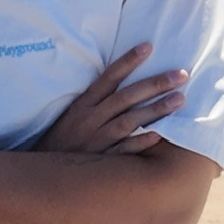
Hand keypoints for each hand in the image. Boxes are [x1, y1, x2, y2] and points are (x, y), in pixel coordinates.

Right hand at [38, 46, 187, 156]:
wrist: (41, 176)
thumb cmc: (61, 143)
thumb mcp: (72, 117)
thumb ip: (95, 102)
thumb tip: (122, 83)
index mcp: (82, 106)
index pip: (108, 78)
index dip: (128, 61)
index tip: (149, 46)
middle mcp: (89, 120)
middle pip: (125, 97)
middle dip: (154, 84)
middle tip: (181, 75)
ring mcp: (95, 141)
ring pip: (128, 121)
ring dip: (155, 110)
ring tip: (180, 99)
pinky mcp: (100, 161)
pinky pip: (123, 151)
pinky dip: (139, 142)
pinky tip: (159, 135)